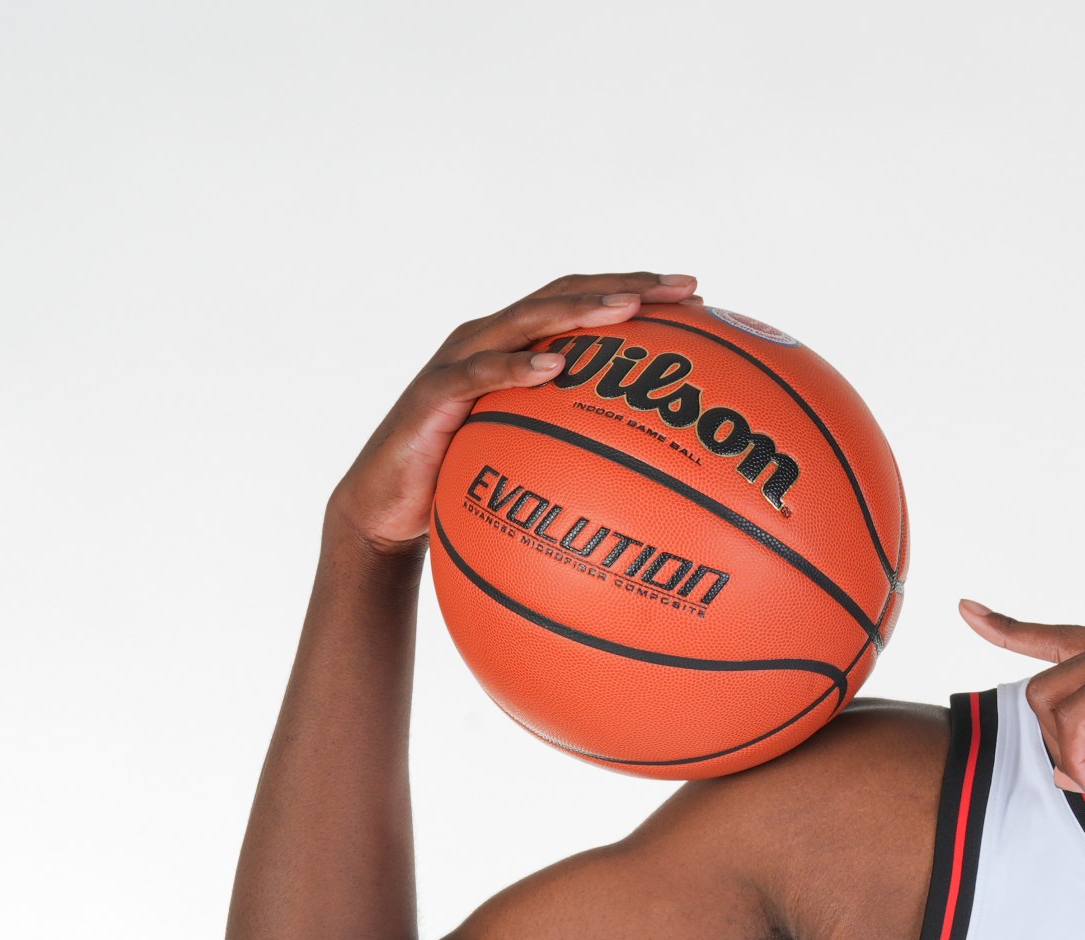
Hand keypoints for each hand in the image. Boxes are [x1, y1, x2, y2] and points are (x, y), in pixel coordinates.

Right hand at [325, 271, 703, 555]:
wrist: (386, 507)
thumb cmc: (465, 479)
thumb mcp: (532, 455)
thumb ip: (578, 438)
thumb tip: (657, 460)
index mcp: (515, 344)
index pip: (582, 302)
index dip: (637, 290)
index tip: (698, 293)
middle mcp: (488, 338)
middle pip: (563, 295)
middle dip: (626, 286)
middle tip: (684, 287)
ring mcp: (458, 361)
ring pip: (524, 321)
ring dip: (579, 311)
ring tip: (629, 309)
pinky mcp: (432, 395)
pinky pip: (477, 376)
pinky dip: (515, 368)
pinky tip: (555, 367)